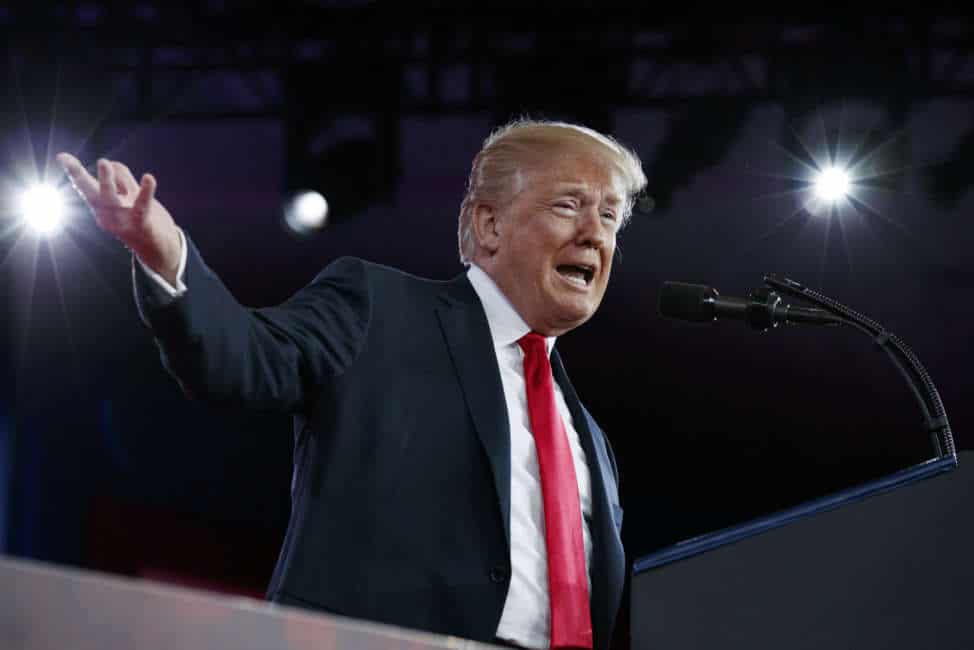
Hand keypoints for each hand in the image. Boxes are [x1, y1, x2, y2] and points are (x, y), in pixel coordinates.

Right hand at [57, 153, 182, 283]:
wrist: (159, 251)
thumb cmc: (141, 220)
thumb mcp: (130, 197)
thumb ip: (122, 180)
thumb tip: (113, 163)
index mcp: (101, 206)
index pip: (85, 185)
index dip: (74, 171)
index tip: (61, 156)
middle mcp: (107, 213)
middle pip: (89, 191)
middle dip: (77, 176)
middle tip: (67, 160)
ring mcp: (122, 220)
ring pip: (110, 198)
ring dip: (106, 180)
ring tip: (104, 162)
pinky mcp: (140, 225)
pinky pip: (142, 206)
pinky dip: (145, 192)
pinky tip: (148, 178)